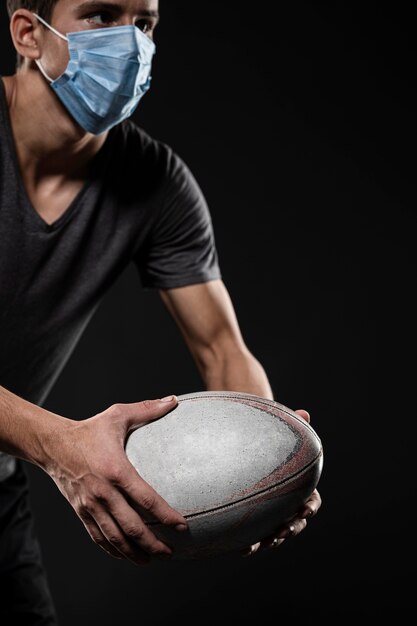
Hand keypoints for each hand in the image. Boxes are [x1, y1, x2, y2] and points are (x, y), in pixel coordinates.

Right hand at [42, 396, 187, 565]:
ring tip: (153, 559)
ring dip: (135, 553)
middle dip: (153, 543)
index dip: (166, 516)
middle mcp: (103, 492)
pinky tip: (127, 556)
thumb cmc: (90, 429)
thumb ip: (147, 409)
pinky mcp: (81, 512)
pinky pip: (98, 537)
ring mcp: (90, 505)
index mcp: (116, 469)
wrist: (53, 444)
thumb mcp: (118, 415)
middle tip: (171, 551)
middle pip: (131, 527)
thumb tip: (174, 400)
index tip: (183, 526)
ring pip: (114, 538)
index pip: (146, 499)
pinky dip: (113, 550)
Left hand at [241, 409, 321, 556]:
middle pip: (296, 521)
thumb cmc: (268, 439)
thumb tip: (304, 413)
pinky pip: (255, 536)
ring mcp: (271, 513)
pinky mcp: (254, 520)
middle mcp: (287, 503)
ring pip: (277, 533)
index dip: (310, 507)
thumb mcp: (279, 431)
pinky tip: (242, 548)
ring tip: (263, 543)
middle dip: (291, 528)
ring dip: (272, 540)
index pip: (312, 500)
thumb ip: (292, 425)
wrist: (246, 447)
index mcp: (299, 487)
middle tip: (282, 531)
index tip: (304, 510)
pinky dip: (251, 544)